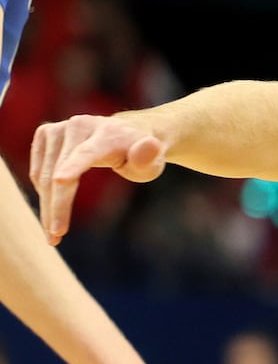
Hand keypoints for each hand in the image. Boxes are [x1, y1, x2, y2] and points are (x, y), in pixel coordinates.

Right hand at [30, 115, 167, 243]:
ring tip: (52, 234)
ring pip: (44, 174)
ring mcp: (59, 128)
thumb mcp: (152, 162)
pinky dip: (41, 193)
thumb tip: (151, 144)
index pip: (87, 153)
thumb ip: (148, 158)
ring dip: (46, 206)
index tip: (59, 181)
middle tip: (54, 237)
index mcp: (107, 133)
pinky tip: (50, 211)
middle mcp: (79, 126)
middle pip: (60, 172)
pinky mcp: (46, 133)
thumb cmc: (141, 155)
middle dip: (56, 206)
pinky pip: (38, 170)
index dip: (73, 167)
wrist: (128, 132)